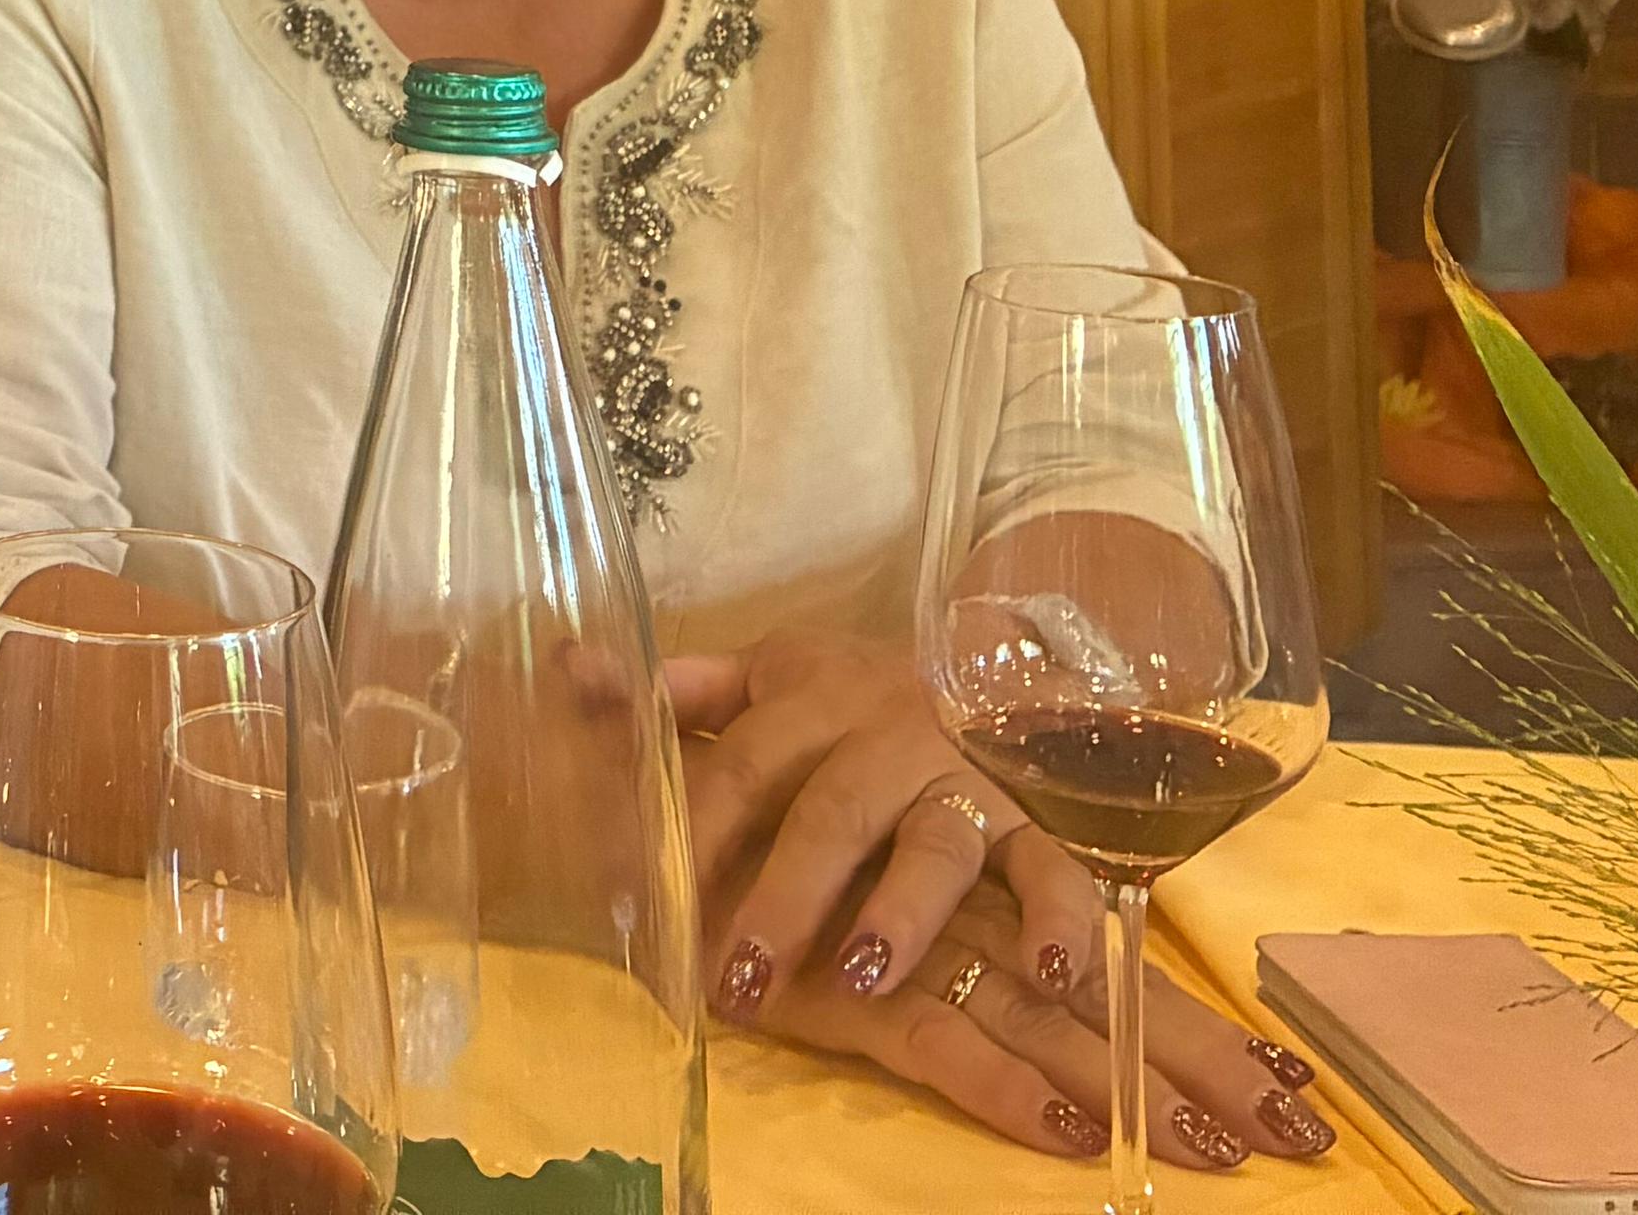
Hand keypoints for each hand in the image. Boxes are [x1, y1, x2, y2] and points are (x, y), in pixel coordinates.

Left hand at [668, 634, 1096, 1023]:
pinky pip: (1055, 869)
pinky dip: (1063, 917)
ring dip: (901, 912)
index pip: (744, 763)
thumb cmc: (858, 694)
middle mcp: (890, 738)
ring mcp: (968, 780)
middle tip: (739, 974)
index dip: (696, 827)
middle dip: (785, 895)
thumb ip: (683, 688)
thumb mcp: (770, 676)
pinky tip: (1054, 972)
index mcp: (815, 701)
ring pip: (936, 846)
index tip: (644, 894)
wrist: (1001, 661)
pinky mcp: (1039, 820)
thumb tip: (574, 666)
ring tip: (859, 976)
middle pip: (832, 815)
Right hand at [738, 879, 1339, 1173]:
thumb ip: (972, 912)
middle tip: (1295, 1137)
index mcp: (992, 877)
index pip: (1122, 955)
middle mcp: (973, 902)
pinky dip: (1002, 1086)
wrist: (649, 820)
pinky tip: (1069, 1133)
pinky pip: (940, 1040)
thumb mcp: (881, 884)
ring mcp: (914, 944)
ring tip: (1211, 1150)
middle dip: (1201, 1063)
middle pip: (1109, 991)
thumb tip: (1082, 973)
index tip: (1298, 1086)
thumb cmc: (766, 837)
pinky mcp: (849, 986)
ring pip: (1046, 1015)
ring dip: (1128, 1084)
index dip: (1203, 1023)